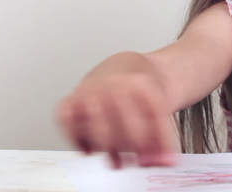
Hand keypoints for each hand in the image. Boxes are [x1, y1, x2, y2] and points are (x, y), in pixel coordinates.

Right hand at [56, 73, 177, 167]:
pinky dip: (75, 138)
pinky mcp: (71, 99)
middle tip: (141, 162)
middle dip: (136, 145)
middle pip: (125, 118)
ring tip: (117, 163)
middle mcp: (114, 83)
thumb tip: (164, 162)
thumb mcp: (158, 107)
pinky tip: (90, 150)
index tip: (164, 157)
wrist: (123, 68)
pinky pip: (67, 119)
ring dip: (108, 148)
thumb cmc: (139, 92)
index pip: (154, 111)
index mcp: (140, 83)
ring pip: (97, 122)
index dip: (161, 137)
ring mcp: (91, 90)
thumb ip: (162, 135)